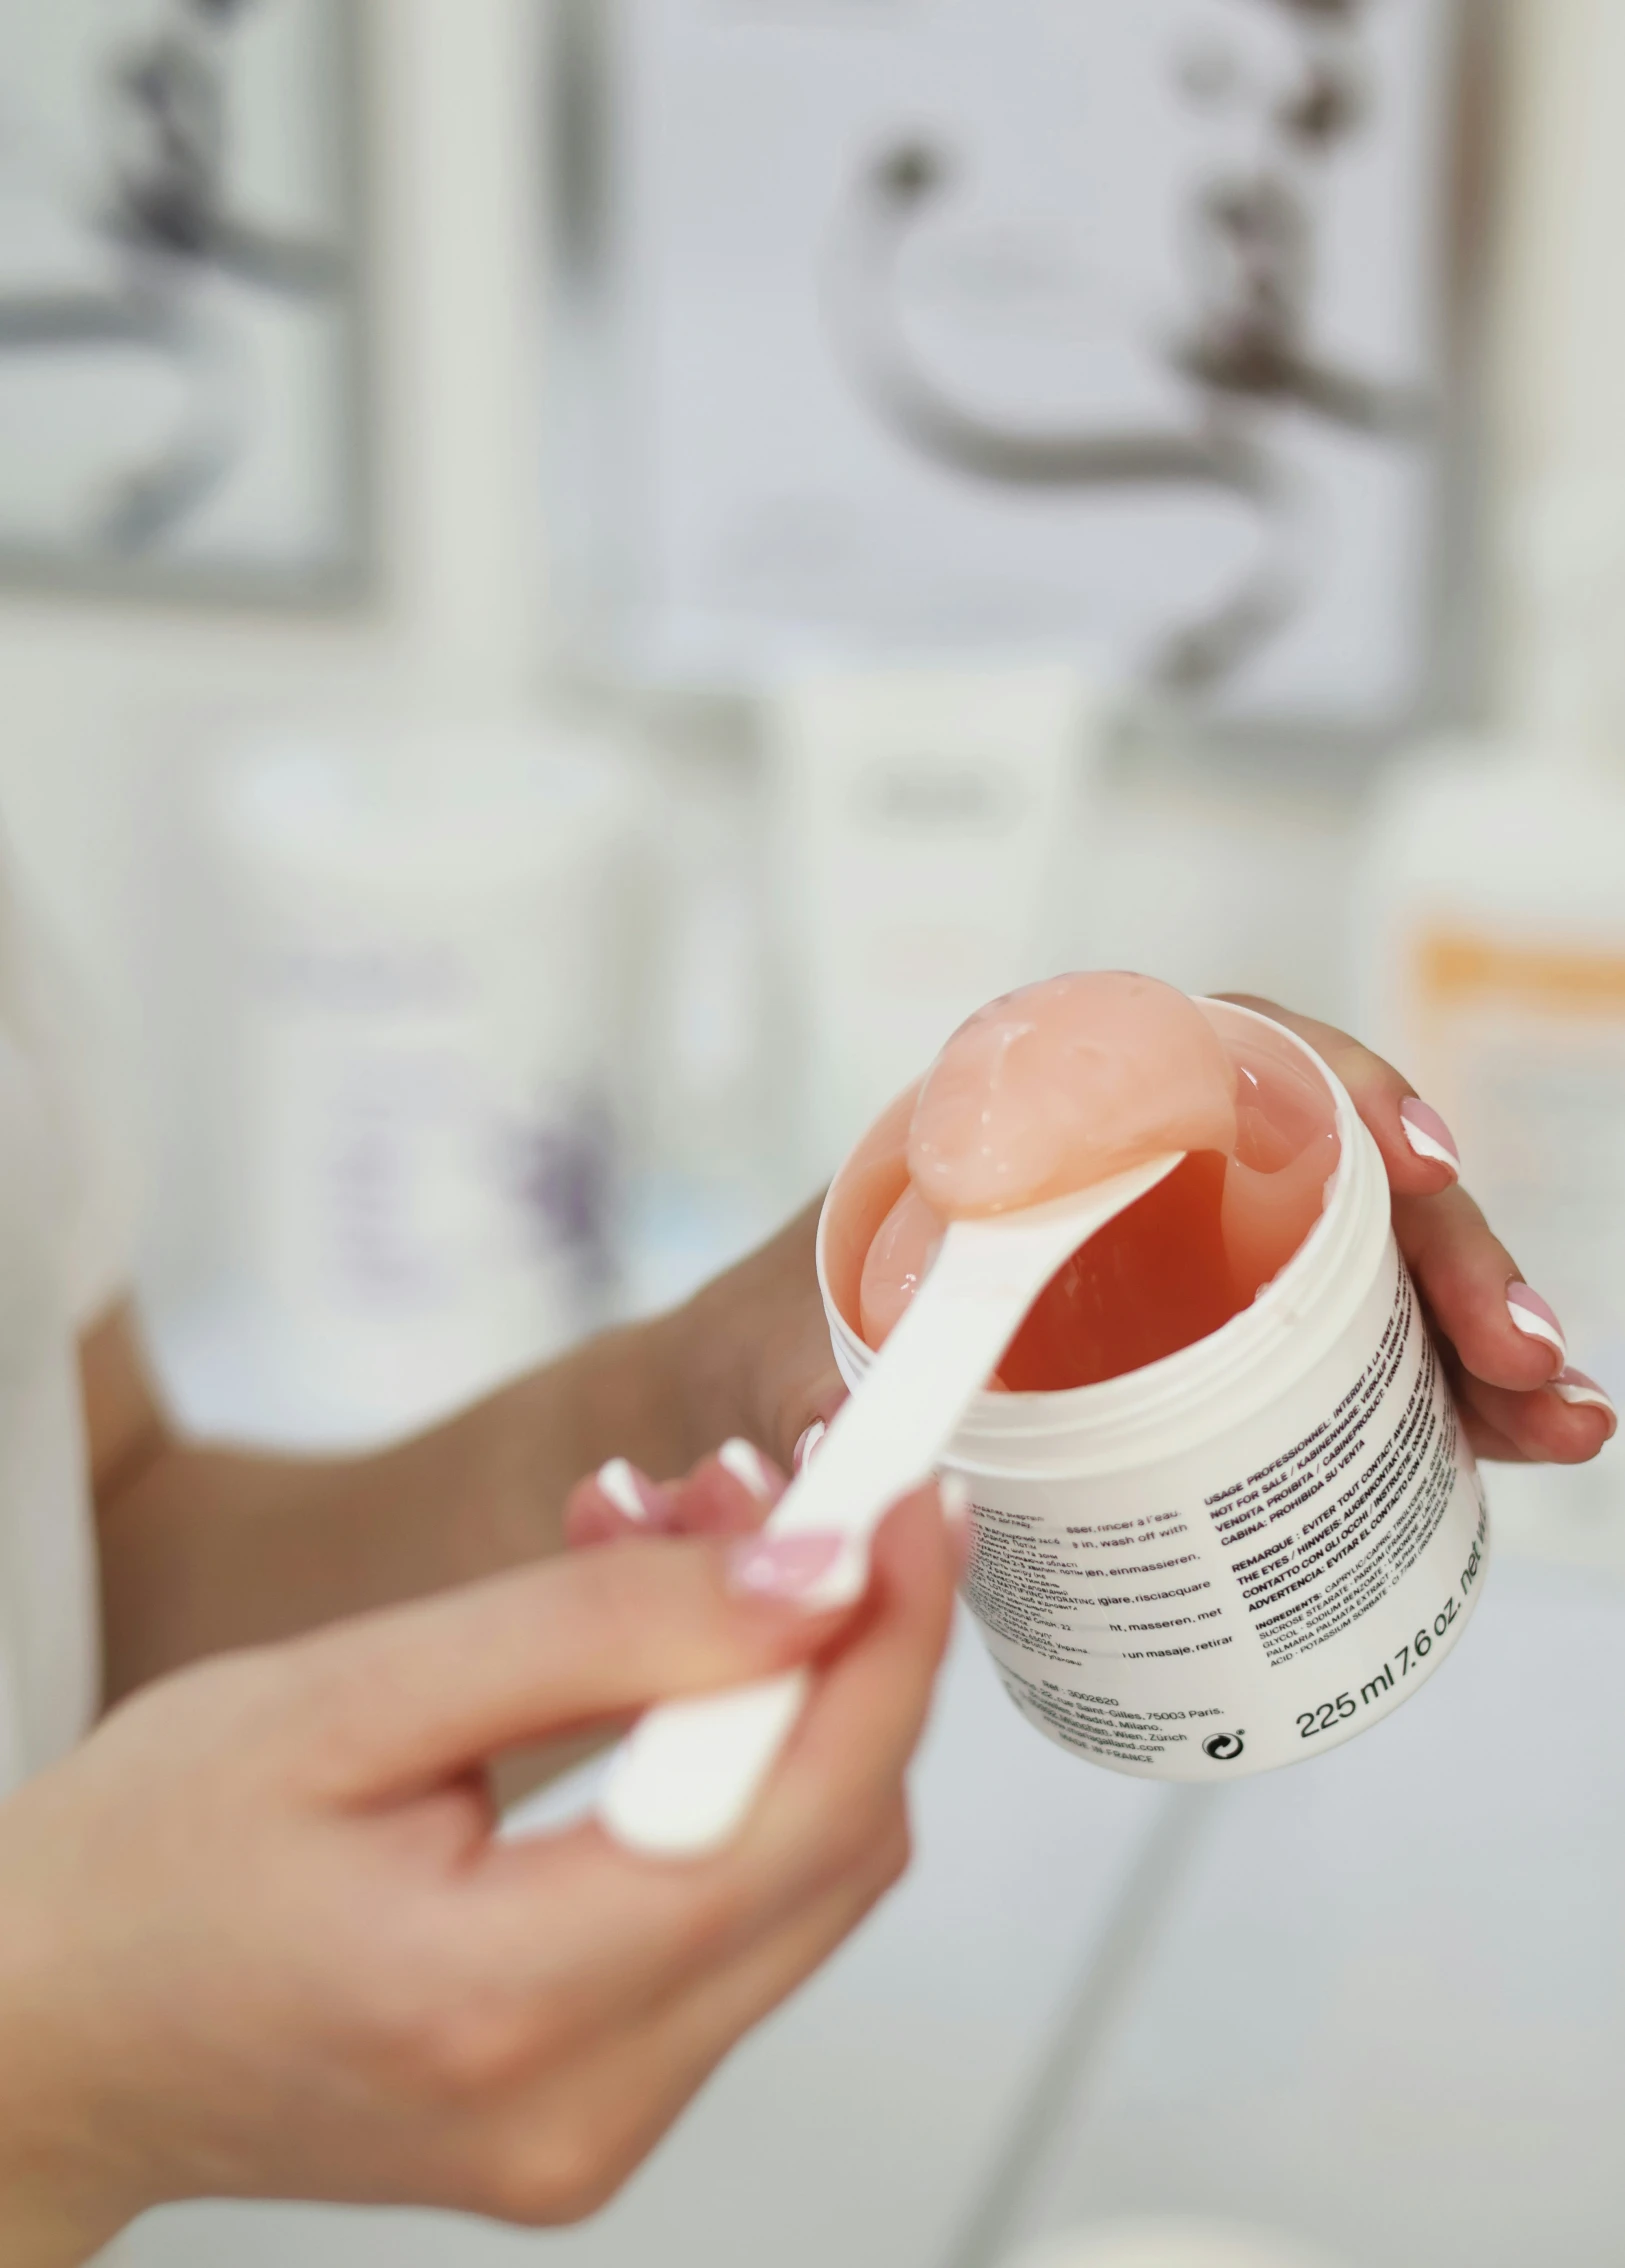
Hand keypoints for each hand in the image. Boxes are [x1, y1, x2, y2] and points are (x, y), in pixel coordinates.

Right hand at [0, 1498, 955, 2263]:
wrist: (39, 2040)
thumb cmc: (139, 1864)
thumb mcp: (347, 1695)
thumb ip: (595, 1634)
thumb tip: (816, 1581)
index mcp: (507, 2008)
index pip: (805, 1809)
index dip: (891, 1637)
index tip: (917, 1496)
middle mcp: (587, 2112)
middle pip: (838, 1847)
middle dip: (844, 1648)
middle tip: (784, 1493)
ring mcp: (600, 2134)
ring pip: (805, 1883)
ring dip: (786, 1702)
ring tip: (683, 1556)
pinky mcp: (596, 2111)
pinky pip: (735, 1924)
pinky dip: (731, 1780)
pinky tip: (659, 1675)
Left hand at [645, 1002, 1614, 1516]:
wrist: (745, 1402)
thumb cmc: (764, 1344)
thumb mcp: (777, 1361)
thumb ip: (803, 1404)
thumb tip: (836, 1463)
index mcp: (1030, 1120)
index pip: (1204, 1054)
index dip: (1326, 1087)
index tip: (1414, 1162)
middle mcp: (1121, 1167)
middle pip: (1320, 1169)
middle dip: (1444, 1252)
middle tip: (1527, 1364)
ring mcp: (1168, 1255)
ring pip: (1351, 1261)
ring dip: (1465, 1329)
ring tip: (1553, 1421)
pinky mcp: (1195, 1340)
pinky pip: (1332, 1343)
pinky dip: (1423, 1389)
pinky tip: (1497, 1446)